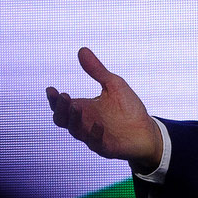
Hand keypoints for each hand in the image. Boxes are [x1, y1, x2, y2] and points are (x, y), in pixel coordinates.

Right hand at [46, 47, 162, 173]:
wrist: (146, 131)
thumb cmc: (128, 108)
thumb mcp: (113, 85)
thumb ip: (97, 71)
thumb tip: (82, 50)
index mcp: (83, 109)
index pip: (61, 106)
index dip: (54, 99)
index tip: (51, 89)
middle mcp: (84, 123)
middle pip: (62, 119)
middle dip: (60, 108)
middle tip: (63, 97)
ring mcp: (92, 136)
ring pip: (76, 131)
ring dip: (74, 119)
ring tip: (76, 107)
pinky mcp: (105, 146)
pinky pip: (96, 143)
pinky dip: (95, 135)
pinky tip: (98, 126)